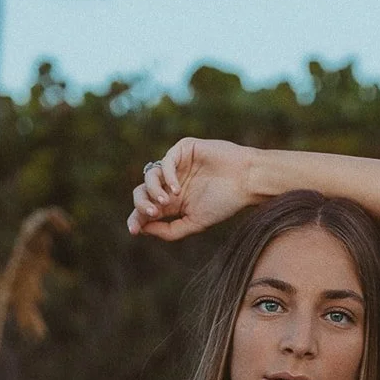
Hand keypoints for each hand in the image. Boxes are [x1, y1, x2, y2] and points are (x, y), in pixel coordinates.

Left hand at [127, 137, 255, 241]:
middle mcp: (170, 183)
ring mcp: (175, 166)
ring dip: (154, 191)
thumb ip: (170, 230)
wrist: (246, 181)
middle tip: (153, 213)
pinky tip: (177, 189)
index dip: (137, 219)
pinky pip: (165, 161)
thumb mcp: (195, 223)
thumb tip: (143, 229)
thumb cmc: (225, 202)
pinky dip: (167, 176)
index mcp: (172, 202)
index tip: (134, 230)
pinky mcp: (183, 150)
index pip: (146, 209)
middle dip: (142, 204)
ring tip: (169, 201)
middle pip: (142, 192)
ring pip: (149, 176)